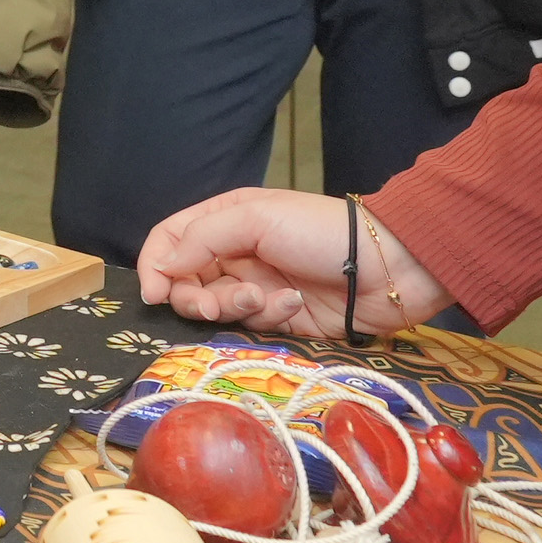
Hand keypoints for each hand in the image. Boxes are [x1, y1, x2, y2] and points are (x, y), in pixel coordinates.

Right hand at [136, 185, 450, 334]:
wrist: (385, 268)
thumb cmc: (319, 232)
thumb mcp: (256, 218)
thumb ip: (201, 238)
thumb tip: (160, 267)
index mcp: (225, 218)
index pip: (169, 240)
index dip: (156, 266)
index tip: (156, 293)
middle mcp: (234, 253)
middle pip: (185, 282)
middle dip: (197, 296)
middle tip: (217, 305)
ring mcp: (255, 287)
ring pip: (217, 307)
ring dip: (237, 306)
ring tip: (267, 299)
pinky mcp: (277, 318)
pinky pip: (251, 324)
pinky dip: (269, 315)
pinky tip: (295, 303)